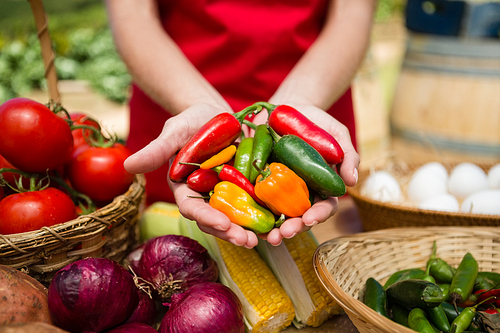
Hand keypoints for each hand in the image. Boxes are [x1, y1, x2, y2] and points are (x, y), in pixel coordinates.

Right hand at [124, 103, 259, 248]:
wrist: (217, 115)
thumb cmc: (191, 121)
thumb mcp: (175, 131)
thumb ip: (157, 149)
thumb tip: (127, 164)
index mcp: (186, 189)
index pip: (193, 209)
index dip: (206, 218)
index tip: (222, 224)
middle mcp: (207, 198)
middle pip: (218, 220)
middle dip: (232, 232)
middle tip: (248, 241)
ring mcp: (228, 195)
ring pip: (238, 218)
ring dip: (252, 230)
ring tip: (269, 238)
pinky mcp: (247, 189)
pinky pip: (257, 204)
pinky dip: (267, 214)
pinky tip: (282, 222)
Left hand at [248, 103, 359, 245]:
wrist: (284, 108)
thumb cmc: (314, 122)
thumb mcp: (335, 133)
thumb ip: (348, 155)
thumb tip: (352, 181)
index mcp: (320, 186)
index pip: (323, 206)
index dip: (318, 215)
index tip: (310, 218)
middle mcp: (300, 193)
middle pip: (299, 218)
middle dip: (294, 228)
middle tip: (284, 234)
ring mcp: (278, 190)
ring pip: (277, 216)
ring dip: (274, 230)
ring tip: (268, 237)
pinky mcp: (258, 183)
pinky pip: (255, 202)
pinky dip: (253, 215)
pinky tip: (247, 225)